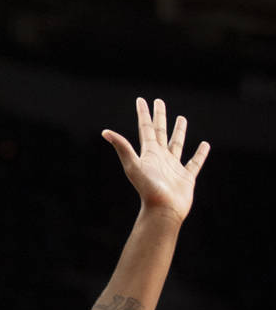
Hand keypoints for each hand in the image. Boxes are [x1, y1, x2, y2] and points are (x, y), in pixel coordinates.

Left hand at [103, 97, 209, 221]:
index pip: (145, 129)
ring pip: (177, 143)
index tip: (141, 100)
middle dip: (160, 117)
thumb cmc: (147, 188)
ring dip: (179, 131)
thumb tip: (105, 132)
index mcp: (148, 153)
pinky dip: (200, 154)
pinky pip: (194, 162)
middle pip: (160, 132)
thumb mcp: (133, 165)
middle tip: (159, 102)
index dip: (144, 114)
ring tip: (182, 118)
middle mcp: (160, 157)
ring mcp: (173, 166)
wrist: (162, 209)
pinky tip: (205, 145)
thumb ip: (122, 147)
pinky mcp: (186, 176)